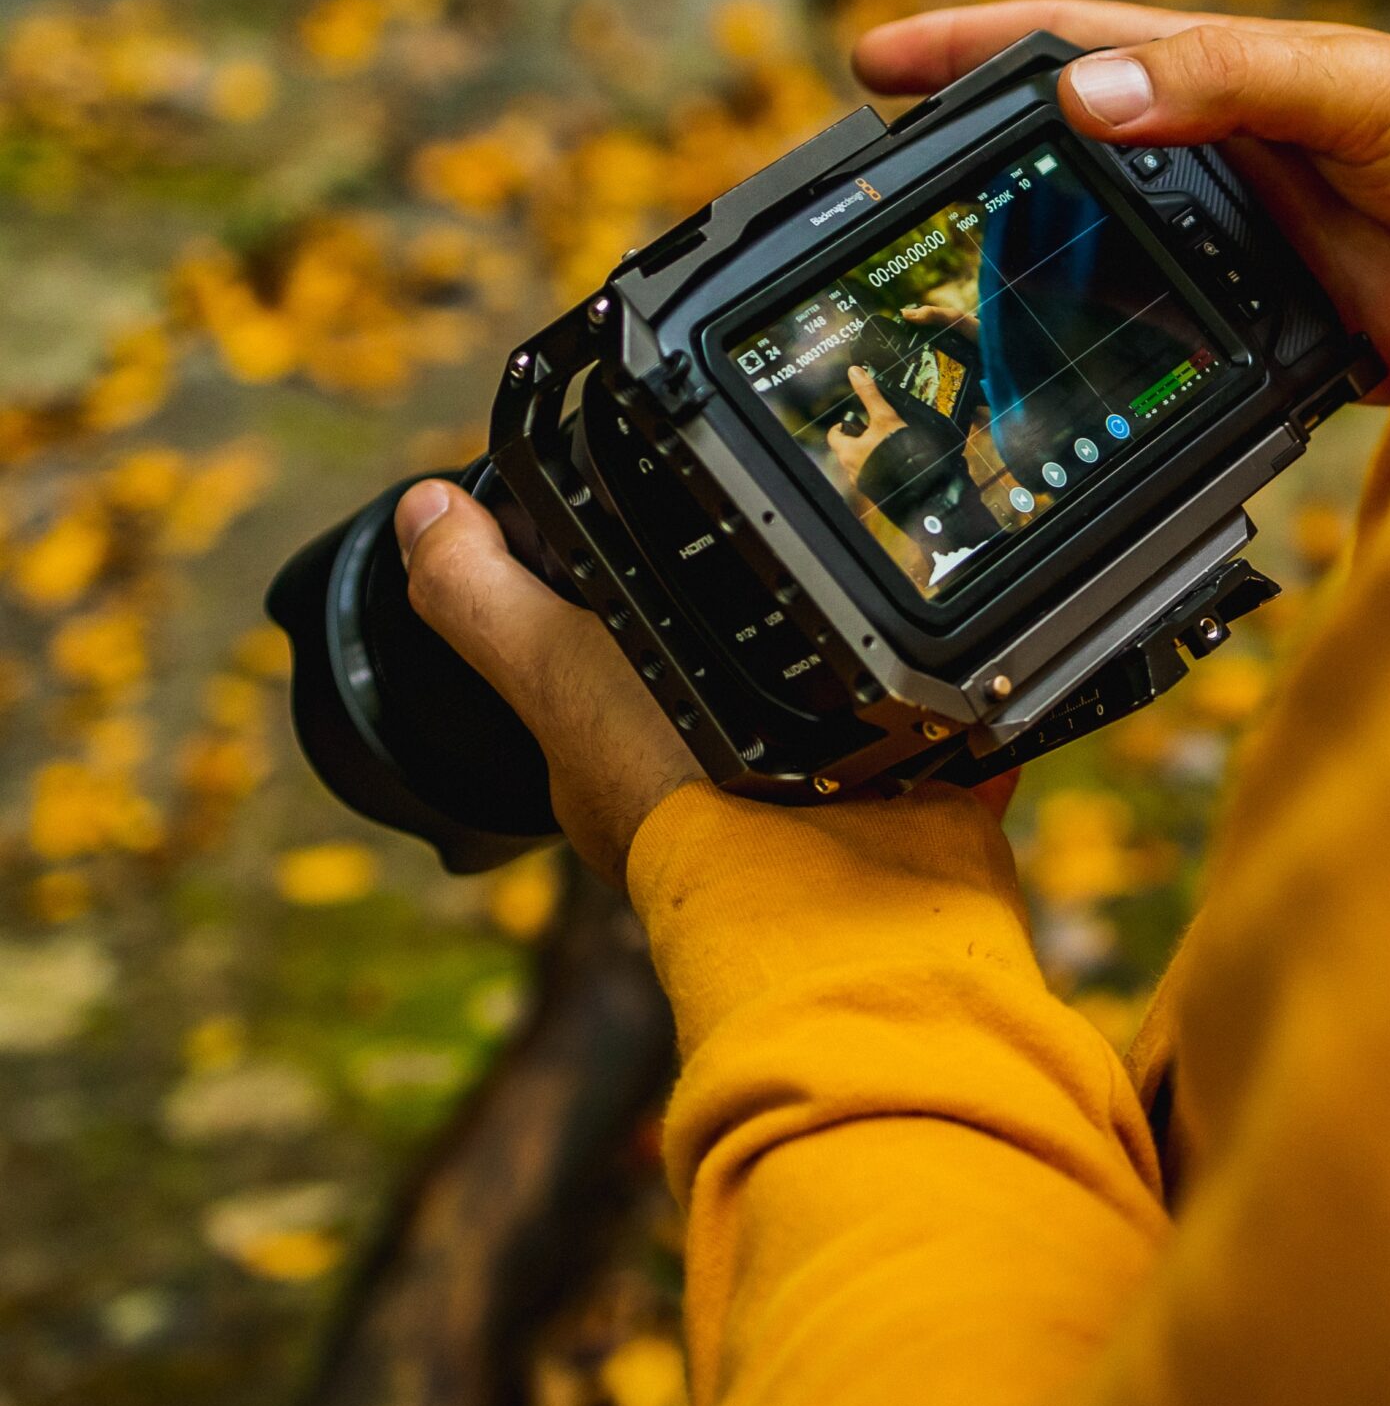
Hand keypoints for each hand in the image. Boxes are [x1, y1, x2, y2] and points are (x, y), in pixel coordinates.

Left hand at [394, 478, 1025, 883]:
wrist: (837, 891)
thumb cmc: (687, 796)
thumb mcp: (556, 672)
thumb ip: (481, 599)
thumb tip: (419, 513)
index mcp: (627, 771)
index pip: (604, 677)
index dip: (609, 617)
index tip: (648, 548)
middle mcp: (720, 798)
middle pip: (724, 695)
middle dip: (748, 643)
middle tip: (781, 556)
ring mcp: (823, 812)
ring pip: (832, 723)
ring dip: (852, 677)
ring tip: (877, 596)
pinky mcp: (915, 812)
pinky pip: (929, 749)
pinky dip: (938, 717)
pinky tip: (954, 665)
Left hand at [824, 365, 906, 490]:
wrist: (920, 486)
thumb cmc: (898, 453)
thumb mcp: (885, 417)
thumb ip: (870, 395)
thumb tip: (855, 372)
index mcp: (847, 452)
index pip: (834, 434)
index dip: (844, 425)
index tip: (857, 420)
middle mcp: (851, 470)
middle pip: (849, 448)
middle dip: (861, 439)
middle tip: (878, 430)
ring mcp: (865, 483)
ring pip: (862, 463)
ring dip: (872, 454)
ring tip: (890, 445)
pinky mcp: (879, 492)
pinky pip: (875, 476)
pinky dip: (882, 468)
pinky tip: (897, 461)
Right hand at [854, 0, 1389, 385]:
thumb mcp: (1351, 83)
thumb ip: (1230, 79)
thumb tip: (1089, 97)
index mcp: (1227, 82)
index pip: (1074, 53)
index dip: (975, 52)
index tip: (879, 63)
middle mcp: (1223, 166)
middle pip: (1072, 170)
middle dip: (979, 182)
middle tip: (892, 208)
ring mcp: (1250, 255)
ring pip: (1115, 271)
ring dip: (1041, 291)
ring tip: (956, 315)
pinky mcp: (1285, 338)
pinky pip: (1184, 359)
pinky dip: (1130, 377)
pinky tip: (1082, 397)